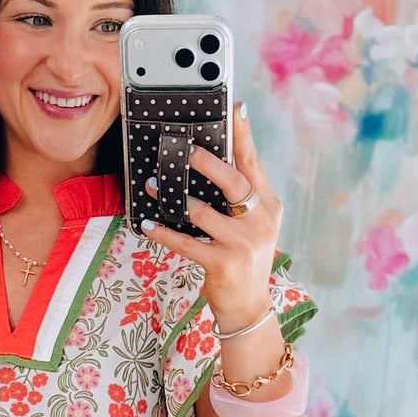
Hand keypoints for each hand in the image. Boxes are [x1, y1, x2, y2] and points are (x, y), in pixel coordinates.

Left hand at [140, 101, 283, 324]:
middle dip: (208, 162)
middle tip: (185, 148)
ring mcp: (242, 245)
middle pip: (234, 183)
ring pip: (204, 212)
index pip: (254, 165)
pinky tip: (148, 223)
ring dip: (174, 198)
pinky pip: (186, 242)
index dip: (244, 136)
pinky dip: (164, 232)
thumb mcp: (253, 226)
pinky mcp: (222, 265)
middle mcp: (260, 223)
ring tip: (152, 185)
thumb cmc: (244, 260)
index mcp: (268, 207)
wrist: (249, 308)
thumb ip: (241, 199)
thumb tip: (213, 162)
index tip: (236, 108)